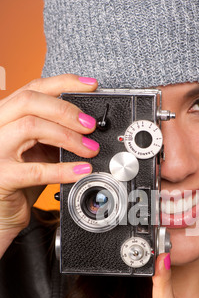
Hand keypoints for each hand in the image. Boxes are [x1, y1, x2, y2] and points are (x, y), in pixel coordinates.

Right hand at [0, 74, 98, 255]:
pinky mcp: (2, 177)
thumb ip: (53, 135)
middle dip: (66, 110)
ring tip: (90, 149)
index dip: (64, 83)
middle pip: (29, 101)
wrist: (0, 214)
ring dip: (68, 137)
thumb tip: (87, 124)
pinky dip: (63, 169)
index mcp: (5, 117)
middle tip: (90, 125)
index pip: (32, 88)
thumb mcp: (37, 152)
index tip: (90, 86)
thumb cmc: (19, 182)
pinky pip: (36, 170)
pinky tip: (81, 171)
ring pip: (31, 127)